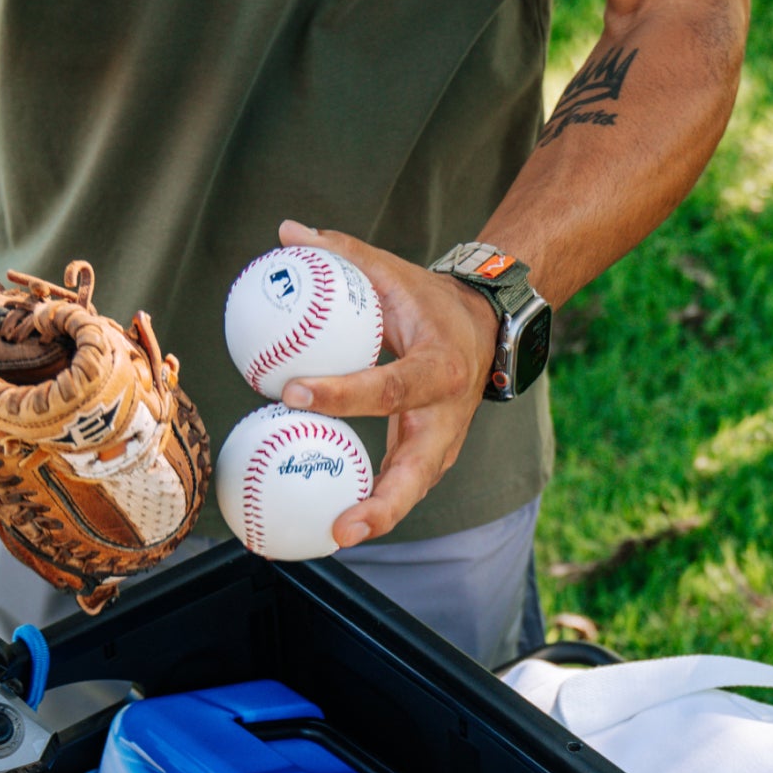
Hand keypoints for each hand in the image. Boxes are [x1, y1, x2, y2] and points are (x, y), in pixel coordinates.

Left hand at [269, 219, 498, 548]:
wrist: (485, 329)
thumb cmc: (429, 300)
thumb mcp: (392, 271)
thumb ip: (342, 253)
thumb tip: (287, 233)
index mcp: (439, 367)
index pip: (386, 386)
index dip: (341, 393)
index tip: (291, 392)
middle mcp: (448, 415)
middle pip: (418, 470)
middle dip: (383, 503)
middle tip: (341, 526)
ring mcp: (444, 443)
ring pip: (413, 489)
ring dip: (379, 518)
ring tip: (332, 539)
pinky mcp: (432, 457)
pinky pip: (401, 487)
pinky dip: (373, 508)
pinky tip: (329, 524)